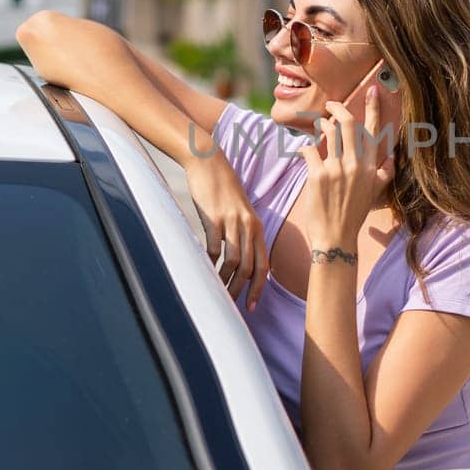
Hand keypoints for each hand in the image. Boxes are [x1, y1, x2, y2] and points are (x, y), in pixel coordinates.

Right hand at [185, 151, 267, 310]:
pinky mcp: (213, 218)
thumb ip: (243, 234)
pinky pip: (214, 248)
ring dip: (224, 280)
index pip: (264, 265)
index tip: (251, 306)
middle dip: (240, 290)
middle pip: (249, 268)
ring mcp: (231, 222)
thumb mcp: (240, 212)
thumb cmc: (223, 189)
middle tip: (230, 304)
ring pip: (233, 261)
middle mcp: (248, 226)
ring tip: (216, 291)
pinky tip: (205, 269)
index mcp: (257, 227)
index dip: (259, 288)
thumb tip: (239, 263)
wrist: (209, 162)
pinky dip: (210, 263)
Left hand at [304, 85, 396, 249]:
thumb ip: (384, 173)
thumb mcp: (375, 193)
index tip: (372, 90)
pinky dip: (304, 148)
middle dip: (336, 109)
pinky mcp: (317, 175)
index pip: (373, 131)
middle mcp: (356, 164)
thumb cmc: (353, 215)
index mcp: (371, 167)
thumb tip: (392, 157)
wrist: (335, 238)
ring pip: (327, 132)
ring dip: (320, 126)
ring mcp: (336, 169)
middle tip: (329, 106)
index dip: (373, 108)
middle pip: (347, 123)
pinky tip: (304, 153)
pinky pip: (308, 150)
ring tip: (318, 130)